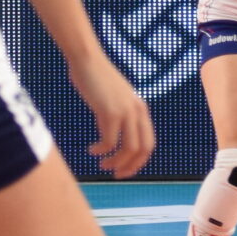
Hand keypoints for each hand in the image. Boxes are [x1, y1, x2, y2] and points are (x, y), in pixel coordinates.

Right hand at [69, 57, 155, 177]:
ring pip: (128, 149)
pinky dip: (101, 150)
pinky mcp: (110, 112)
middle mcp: (137, 111)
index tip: (124, 169)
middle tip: (115, 174)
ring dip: (115, 162)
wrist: (88, 61)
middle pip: (143, 149)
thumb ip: (119, 115)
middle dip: (130, 166)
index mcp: (141, 109)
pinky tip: (92, 150)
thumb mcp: (115, 99)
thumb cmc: (97, 79)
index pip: (148, 143)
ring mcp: (125, 112)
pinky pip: (109, 142)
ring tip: (102, 165)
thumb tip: (114, 137)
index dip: (138, 161)